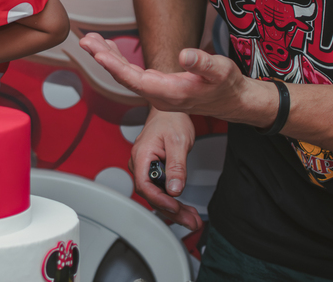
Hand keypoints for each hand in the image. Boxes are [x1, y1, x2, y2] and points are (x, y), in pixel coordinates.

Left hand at [79, 32, 260, 120]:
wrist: (233, 101)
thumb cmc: (227, 86)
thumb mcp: (221, 71)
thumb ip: (203, 64)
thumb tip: (184, 55)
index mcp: (171, 93)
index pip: (135, 80)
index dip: (115, 66)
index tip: (97, 53)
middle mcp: (159, 96)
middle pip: (124, 77)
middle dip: (103, 57)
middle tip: (85, 40)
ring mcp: (157, 93)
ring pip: (126, 75)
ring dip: (108, 57)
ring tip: (91, 40)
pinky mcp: (158, 87)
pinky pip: (132, 74)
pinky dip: (119, 60)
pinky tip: (110, 48)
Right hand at [129, 109, 201, 230]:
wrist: (169, 110)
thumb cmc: (171, 119)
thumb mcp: (178, 142)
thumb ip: (176, 166)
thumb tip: (174, 189)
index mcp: (141, 156)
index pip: (145, 185)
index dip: (159, 199)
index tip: (175, 207)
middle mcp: (140, 164)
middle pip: (152, 195)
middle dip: (172, 211)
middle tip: (190, 221)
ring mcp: (146, 169)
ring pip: (158, 195)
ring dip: (174, 209)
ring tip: (192, 219)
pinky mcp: (155, 171)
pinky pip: (162, 189)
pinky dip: (174, 200)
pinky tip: (185, 208)